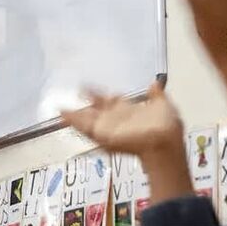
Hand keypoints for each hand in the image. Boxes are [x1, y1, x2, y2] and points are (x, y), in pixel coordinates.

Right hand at [61, 81, 183, 160]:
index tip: (92, 87)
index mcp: (130, 111)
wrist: (163, 142)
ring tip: (60, 107)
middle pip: (97, 110)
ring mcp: (108, 128)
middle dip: (86, 103)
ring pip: (87, 119)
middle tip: (74, 93)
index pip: (112, 101)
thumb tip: (155, 83)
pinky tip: (61, 112)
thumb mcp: (163, 105)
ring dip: (74, 114)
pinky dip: (72, 120)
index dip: (102, 94)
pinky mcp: (101, 134)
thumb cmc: (166, 126)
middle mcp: (117, 120)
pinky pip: (84, 126)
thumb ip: (155, 95)